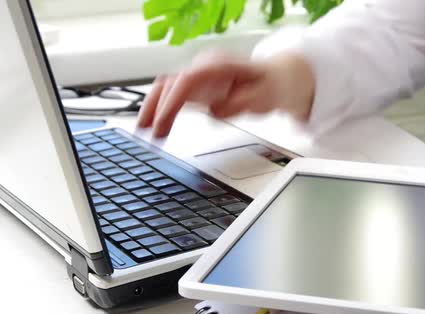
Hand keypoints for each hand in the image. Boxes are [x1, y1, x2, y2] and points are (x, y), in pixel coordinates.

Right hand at [137, 52, 314, 137]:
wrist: (278, 79)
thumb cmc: (271, 84)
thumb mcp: (263, 96)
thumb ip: (240, 103)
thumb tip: (215, 111)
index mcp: (218, 66)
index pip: (186, 82)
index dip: (171, 103)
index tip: (162, 125)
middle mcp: (204, 69)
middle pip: (169, 84)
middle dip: (155, 108)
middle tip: (147, 133)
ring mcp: (200, 78)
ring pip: (166, 89)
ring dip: (153, 109)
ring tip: (144, 132)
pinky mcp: (199, 90)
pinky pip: (174, 97)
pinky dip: (162, 111)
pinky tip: (155, 127)